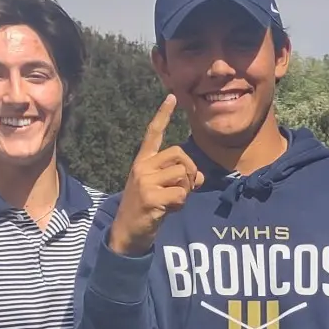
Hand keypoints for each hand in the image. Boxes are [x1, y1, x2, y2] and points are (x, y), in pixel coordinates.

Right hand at [109, 95, 200, 255]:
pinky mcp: (150, 197)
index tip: (171, 97)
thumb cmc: (147, 208)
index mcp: (143, 161)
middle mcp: (142, 166)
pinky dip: (181, 204)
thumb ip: (180, 178)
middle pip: (180, 155)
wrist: (128, 232)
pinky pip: (181, 194)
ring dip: (186, 191)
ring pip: (183, 174)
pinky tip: (168, 210)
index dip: (163, 115)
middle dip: (191, 171)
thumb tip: (201, 176)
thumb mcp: (162, 189)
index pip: (153, 133)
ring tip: (171, 201)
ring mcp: (145, 181)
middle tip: (186, 188)